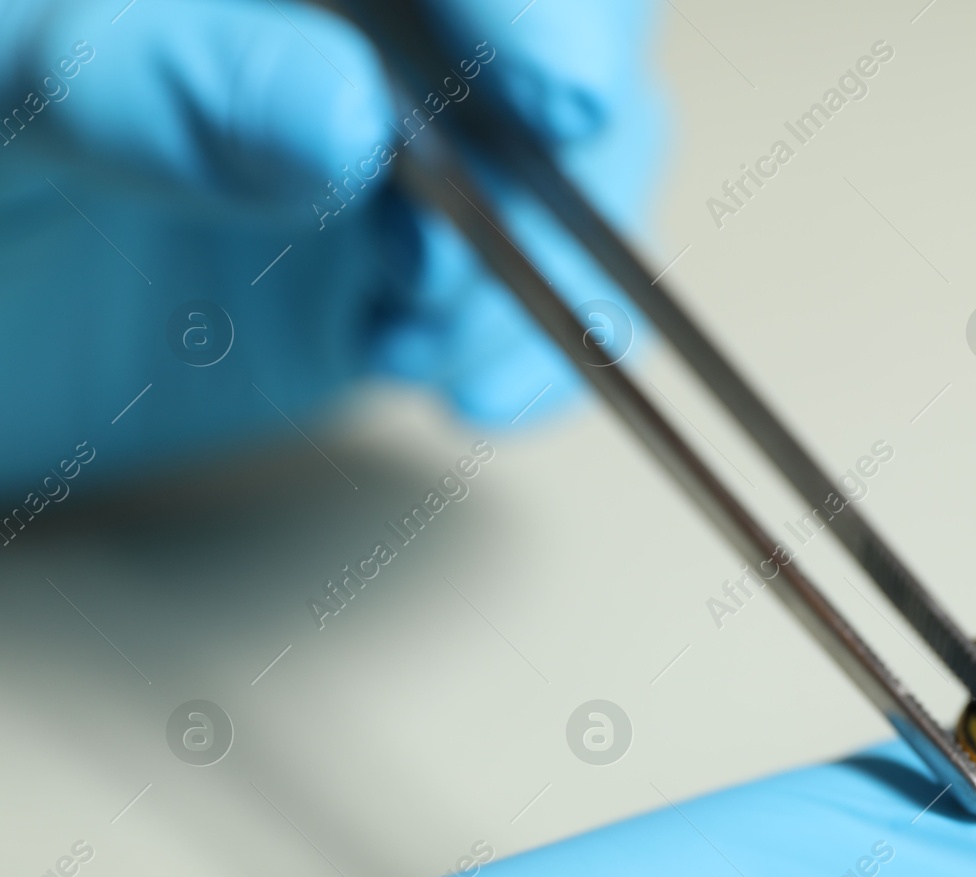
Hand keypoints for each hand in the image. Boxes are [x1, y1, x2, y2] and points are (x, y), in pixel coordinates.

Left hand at [0, 0, 660, 494]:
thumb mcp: (3, 92)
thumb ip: (150, 86)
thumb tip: (340, 115)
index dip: (548, 6)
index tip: (560, 86)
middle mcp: (356, 40)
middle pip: (556, 57)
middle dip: (568, 162)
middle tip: (518, 248)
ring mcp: (384, 163)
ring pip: (561, 186)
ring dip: (548, 281)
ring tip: (452, 349)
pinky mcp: (391, 280)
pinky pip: (518, 305)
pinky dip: (535, 357)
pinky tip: (481, 390)